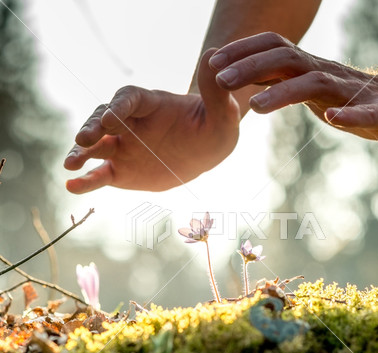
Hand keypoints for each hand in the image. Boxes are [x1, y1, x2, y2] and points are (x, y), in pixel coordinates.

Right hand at [64, 50, 239, 192]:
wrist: (205, 150)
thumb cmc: (214, 127)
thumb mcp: (223, 113)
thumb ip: (215, 92)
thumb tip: (214, 57)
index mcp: (150, 104)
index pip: (129, 99)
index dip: (119, 107)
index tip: (111, 118)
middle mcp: (130, 123)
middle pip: (104, 120)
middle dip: (92, 128)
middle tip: (83, 139)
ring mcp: (123, 147)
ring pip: (95, 147)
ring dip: (80, 154)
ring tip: (69, 165)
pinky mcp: (121, 170)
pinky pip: (100, 175)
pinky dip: (86, 181)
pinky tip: (71, 186)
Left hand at [210, 32, 377, 152]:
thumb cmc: (350, 100)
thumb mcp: (308, 89)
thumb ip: (281, 82)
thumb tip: (247, 78)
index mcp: (309, 70)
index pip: (273, 50)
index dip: (242, 53)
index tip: (213, 64)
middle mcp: (326, 74)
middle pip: (286, 60)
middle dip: (251, 67)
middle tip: (220, 81)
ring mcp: (352, 92)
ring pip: (316, 84)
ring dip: (284, 92)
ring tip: (256, 107)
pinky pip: (363, 112)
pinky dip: (348, 114)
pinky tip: (332, 118)